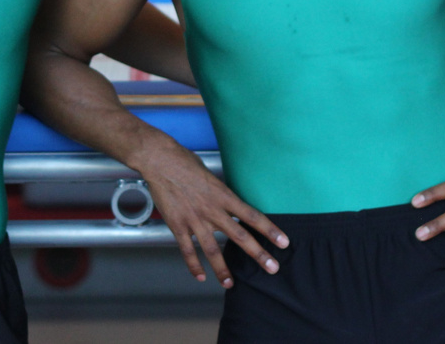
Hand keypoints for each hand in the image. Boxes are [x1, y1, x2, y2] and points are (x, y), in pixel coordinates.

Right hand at [134, 140, 288, 287]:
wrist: (160, 161)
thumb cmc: (185, 162)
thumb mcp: (211, 176)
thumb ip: (220, 193)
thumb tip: (228, 204)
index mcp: (223, 195)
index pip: (252, 216)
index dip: (270, 230)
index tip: (284, 242)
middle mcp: (212, 210)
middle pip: (240, 236)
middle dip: (258, 254)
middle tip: (272, 268)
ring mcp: (194, 219)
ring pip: (212, 249)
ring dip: (222, 269)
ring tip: (230, 284)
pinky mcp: (177, 225)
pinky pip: (187, 250)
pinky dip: (193, 265)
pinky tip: (200, 276)